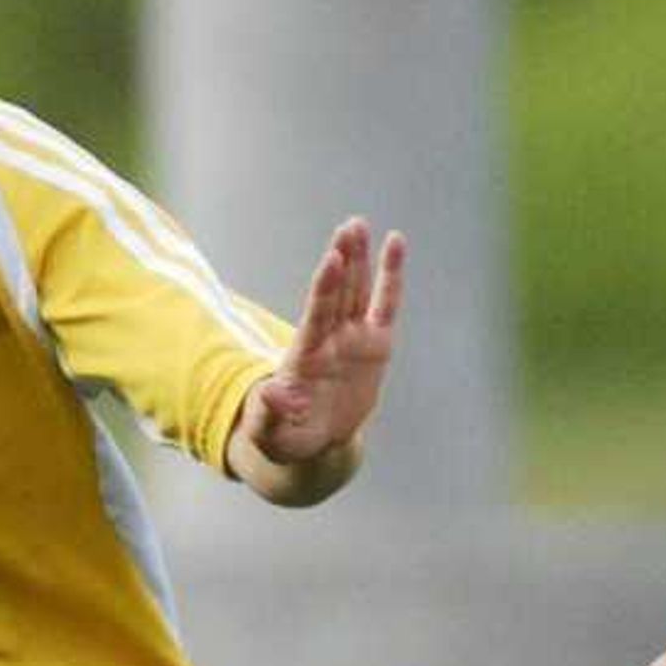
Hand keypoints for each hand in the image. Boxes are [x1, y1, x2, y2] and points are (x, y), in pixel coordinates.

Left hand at [241, 216, 405, 487]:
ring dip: (359, 258)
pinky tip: (395, 244)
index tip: (332, 260)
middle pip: (337, 293)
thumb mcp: (271, 432)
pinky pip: (386, 306)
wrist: (313, 440)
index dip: (325, 288)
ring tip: (359, 225)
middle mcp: (329, 339)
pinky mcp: (375, 344)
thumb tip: (273, 393)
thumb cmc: (286, 436)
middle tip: (350, 227)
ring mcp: (352, 338)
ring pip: (357, 291)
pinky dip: (391, 277)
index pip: (317, 316)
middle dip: (344, 259)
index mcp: (306, 357)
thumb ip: (270, 413)